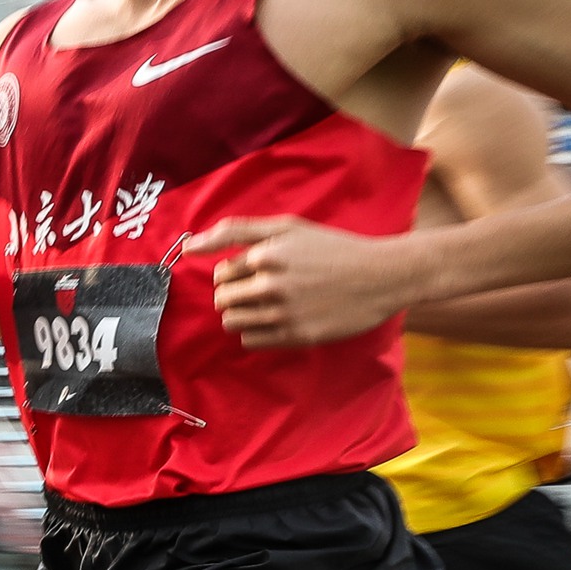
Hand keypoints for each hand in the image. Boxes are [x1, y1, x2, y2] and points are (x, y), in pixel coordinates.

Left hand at [189, 216, 417, 347]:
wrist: (383, 275)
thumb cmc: (332, 248)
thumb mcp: (287, 228)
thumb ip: (236, 231)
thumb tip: (187, 247)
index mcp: (266, 255)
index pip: (221, 274)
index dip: (237, 274)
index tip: (259, 272)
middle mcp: (271, 284)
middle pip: (222, 300)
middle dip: (235, 296)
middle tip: (263, 290)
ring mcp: (284, 312)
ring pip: (232, 322)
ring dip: (243, 315)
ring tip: (269, 306)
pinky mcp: (296, 336)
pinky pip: (250, 341)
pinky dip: (257, 333)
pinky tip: (278, 321)